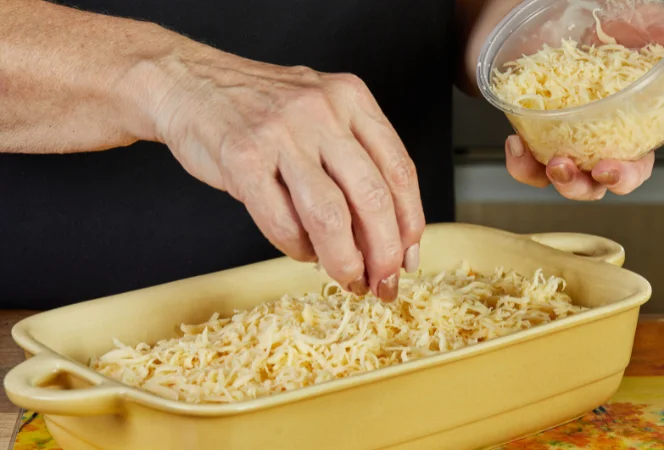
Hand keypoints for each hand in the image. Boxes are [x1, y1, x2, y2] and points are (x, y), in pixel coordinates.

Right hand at [132, 40, 424, 300]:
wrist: (189, 84)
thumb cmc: (261, 109)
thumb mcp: (321, 114)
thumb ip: (355, 163)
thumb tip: (387, 237)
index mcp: (352, 99)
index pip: (400, 171)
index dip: (410, 225)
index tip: (408, 258)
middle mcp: (322, 111)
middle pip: (373, 198)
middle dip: (385, 254)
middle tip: (383, 283)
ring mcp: (281, 133)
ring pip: (331, 216)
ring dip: (345, 261)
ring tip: (348, 279)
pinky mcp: (242, 158)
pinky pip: (282, 222)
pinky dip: (298, 249)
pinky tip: (302, 252)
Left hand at [505, 14, 663, 199]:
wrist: (532, 21)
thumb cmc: (589, 25)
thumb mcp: (637, 20)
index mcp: (645, 112)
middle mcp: (612, 136)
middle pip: (628, 176)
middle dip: (620, 178)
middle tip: (606, 168)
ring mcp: (574, 146)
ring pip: (579, 186)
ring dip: (571, 184)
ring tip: (559, 163)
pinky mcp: (536, 147)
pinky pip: (531, 173)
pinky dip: (524, 167)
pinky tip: (517, 142)